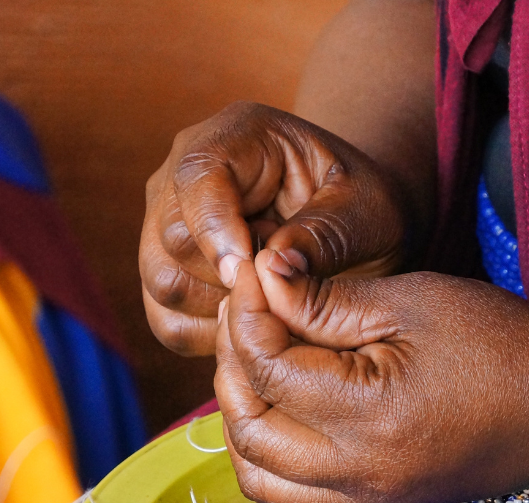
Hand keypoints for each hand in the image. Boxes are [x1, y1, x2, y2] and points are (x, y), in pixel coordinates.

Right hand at [139, 102, 407, 355]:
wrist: (352, 227)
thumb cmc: (361, 209)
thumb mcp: (367, 213)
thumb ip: (325, 235)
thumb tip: (275, 267)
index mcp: (238, 138)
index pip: (197, 177)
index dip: (218, 231)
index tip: (251, 275)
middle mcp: (187, 175)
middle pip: (172, 237)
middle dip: (228, 280)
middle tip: (285, 293)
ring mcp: (169, 223)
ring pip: (162, 282)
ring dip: (219, 311)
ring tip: (275, 307)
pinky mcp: (169, 271)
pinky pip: (168, 320)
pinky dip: (208, 337)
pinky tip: (253, 326)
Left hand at [214, 260, 528, 502]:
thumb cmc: (501, 342)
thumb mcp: (412, 301)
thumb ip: (325, 299)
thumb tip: (261, 282)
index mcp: (371, 416)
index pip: (266, 368)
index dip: (246, 314)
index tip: (252, 274)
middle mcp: (361, 474)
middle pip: (248, 428)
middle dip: (231, 364)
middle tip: (248, 315)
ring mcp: (370, 499)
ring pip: (261, 476)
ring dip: (242, 417)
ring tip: (257, 363)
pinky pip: (295, 495)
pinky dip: (270, 454)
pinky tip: (284, 408)